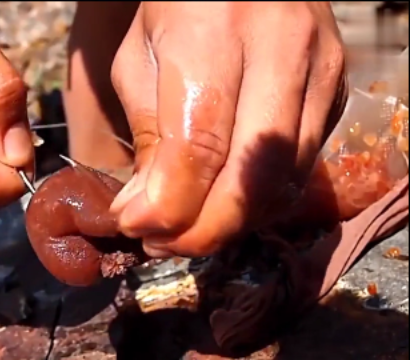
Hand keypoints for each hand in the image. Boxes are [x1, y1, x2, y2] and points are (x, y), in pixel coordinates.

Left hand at [109, 2, 347, 256]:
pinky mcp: (337, 89)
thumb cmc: (177, 7)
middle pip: (253, 175)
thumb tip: (147, 212)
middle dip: (204, 230)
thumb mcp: (140, 59)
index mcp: (214, 34)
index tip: (135, 226)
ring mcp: (319, 71)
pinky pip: (303, 166)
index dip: (167, 205)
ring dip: (232, 222)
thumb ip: (147, 135)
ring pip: (285, 180)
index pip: (199, 146)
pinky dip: (261, 199)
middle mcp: (280, 51)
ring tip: (189, 228)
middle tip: (163, 243)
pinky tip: (226, 201)